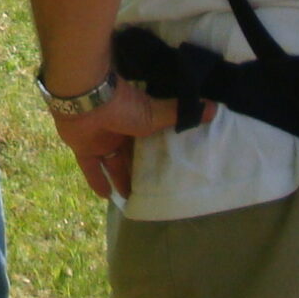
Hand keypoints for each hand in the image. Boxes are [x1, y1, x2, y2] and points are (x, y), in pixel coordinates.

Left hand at [51, 80, 203, 201]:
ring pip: (112, 164)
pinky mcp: (83, 147)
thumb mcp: (156, 114)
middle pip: (130, 156)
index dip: (156, 155)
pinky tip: (106, 197)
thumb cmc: (123, 105)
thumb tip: (214, 108)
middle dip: (138, 171)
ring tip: (131, 200)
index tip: (166, 170)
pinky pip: (91, 168)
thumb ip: (180, 114)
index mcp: (137, 121)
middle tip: (150, 192)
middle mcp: (119, 131)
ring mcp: (100, 140)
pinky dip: (97, 181)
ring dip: (120, 179)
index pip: (148, 142)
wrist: (87, 97)